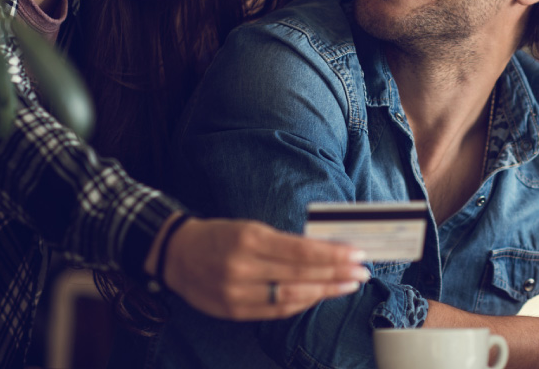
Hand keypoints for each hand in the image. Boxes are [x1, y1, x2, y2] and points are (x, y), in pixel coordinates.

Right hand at [153, 216, 369, 319]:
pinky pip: (276, 311)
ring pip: (291, 297)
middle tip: (362, 271)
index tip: (356, 254)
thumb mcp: (251, 228)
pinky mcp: (233, 311)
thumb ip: (284, 243)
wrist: (176, 255)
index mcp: (249, 239)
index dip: (331, 255)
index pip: (300, 251)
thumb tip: (326, 250)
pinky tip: (320, 296)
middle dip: (336, 274)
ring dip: (324, 291)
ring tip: (348, 285)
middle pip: (300, 275)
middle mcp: (243, 268)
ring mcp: (237, 293)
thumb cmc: (220, 236)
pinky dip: (301, 303)